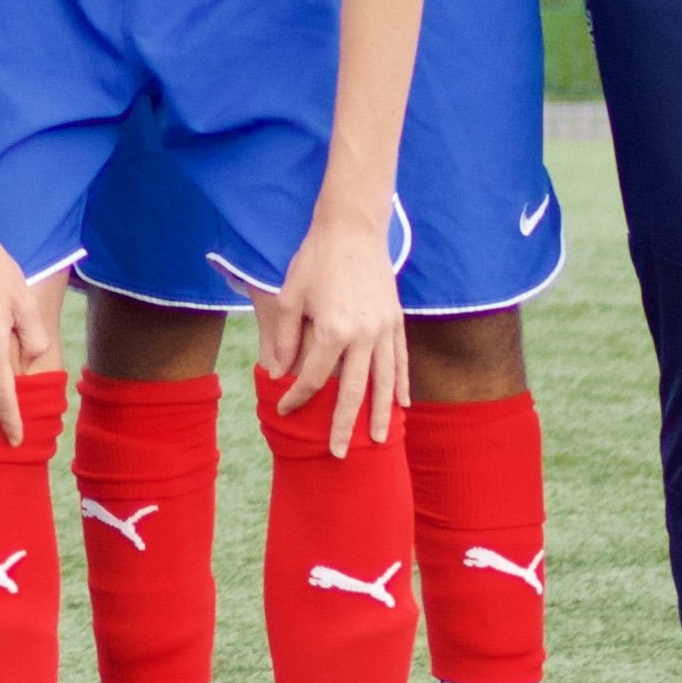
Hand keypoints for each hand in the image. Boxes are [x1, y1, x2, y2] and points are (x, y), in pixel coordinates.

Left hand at [235, 209, 406, 456]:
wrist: (352, 229)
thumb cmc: (314, 259)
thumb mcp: (289, 295)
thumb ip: (285, 338)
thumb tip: (279, 373)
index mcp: (333, 330)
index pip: (313, 377)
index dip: (296, 397)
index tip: (283, 410)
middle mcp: (364, 335)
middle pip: (354, 391)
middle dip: (344, 425)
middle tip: (339, 454)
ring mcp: (384, 329)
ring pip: (385, 382)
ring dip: (380, 414)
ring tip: (378, 440)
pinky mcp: (396, 320)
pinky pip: (401, 361)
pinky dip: (402, 385)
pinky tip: (402, 406)